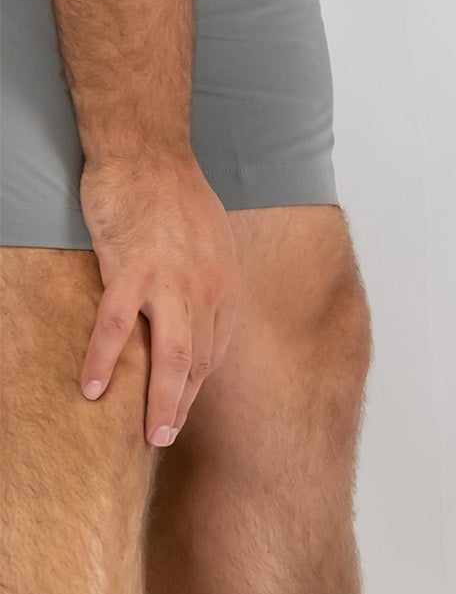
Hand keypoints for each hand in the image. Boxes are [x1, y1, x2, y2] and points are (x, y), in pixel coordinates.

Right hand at [78, 153, 238, 445]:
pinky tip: (93, 388)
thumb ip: (208, 281)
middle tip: (166, 438)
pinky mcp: (131, 272)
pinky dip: (104, 362)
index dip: (199, 385)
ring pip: (170, 356)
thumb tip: (200, 313)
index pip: (215, 349)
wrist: (147, 156)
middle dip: (184, 405)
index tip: (184, 408)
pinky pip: (117, 329)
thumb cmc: (175, 196)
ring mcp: (170, 284)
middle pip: (199, 362)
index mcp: (225, 284)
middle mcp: (206, 290)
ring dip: (159, 400)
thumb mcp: (212, 243)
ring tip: (148, 432)